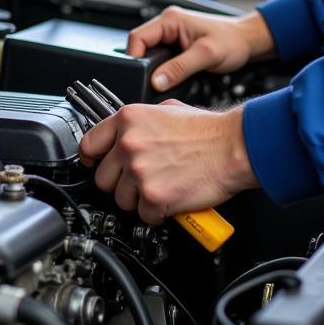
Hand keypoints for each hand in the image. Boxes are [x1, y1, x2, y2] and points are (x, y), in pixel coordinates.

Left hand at [77, 100, 257, 223]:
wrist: (234, 147)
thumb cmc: (209, 131)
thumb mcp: (168, 109)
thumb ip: (142, 122)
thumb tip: (128, 133)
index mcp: (129, 119)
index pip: (89, 144)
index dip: (92, 159)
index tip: (96, 165)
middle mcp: (129, 144)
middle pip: (103, 178)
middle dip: (121, 183)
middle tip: (142, 179)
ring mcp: (139, 171)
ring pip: (122, 200)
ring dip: (140, 199)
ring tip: (162, 186)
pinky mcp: (153, 196)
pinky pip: (144, 215)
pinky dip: (158, 212)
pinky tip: (172, 197)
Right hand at [127, 6, 275, 90]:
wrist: (247, 41)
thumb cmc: (232, 41)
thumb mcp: (206, 55)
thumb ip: (179, 68)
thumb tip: (156, 81)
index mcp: (171, 19)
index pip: (137, 37)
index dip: (134, 58)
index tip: (140, 76)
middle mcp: (168, 24)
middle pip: (140, 45)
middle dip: (143, 65)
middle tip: (152, 81)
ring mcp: (171, 34)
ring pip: (148, 53)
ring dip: (153, 67)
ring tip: (164, 78)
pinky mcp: (176, 45)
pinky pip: (159, 57)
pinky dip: (161, 68)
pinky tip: (169, 76)